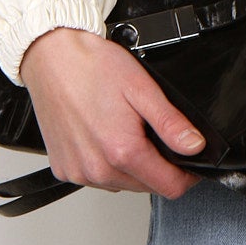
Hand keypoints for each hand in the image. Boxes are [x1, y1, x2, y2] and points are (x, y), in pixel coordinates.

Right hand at [18, 27, 205, 200]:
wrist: (50, 57)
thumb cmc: (91, 67)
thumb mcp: (142, 88)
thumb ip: (171, 123)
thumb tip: (194, 146)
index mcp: (122, 151)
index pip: (169, 186)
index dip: (187, 176)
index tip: (190, 164)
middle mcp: (98, 169)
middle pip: (146, 187)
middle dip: (158, 167)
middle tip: (151, 133)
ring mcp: (78, 172)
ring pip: (121, 185)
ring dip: (131, 167)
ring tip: (124, 131)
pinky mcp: (63, 169)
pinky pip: (96, 179)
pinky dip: (106, 165)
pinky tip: (103, 138)